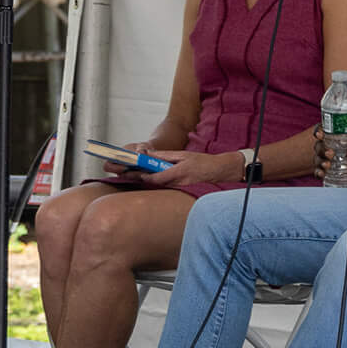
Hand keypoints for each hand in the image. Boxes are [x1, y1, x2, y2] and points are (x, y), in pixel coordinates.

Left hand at [114, 149, 230, 189]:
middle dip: (139, 179)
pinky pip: (168, 189)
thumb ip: (165, 156)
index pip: (155, 178)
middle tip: (124, 175)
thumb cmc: (204, 162)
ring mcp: (182, 189)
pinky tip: (149, 181)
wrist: (222, 171)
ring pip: (160, 187)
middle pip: (154, 184)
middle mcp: (179, 183)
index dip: (141, 177)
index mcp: (178, 172)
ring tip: (131, 176)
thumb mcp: (184, 155)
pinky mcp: (184, 192)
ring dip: (147, 182)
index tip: (131, 173)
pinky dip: (158, 185)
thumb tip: (149, 154)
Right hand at [315, 127, 346, 179]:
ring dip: (319, 161)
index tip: (320, 134)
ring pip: (319, 158)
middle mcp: (336, 145)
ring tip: (326, 165)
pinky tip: (322, 174)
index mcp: (343, 134)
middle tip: (331, 154)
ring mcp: (334, 158)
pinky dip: (319, 172)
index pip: (327, 129)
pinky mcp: (334, 171)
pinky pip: (322, 170)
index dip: (319, 130)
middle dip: (321, 149)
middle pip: (320, 144)